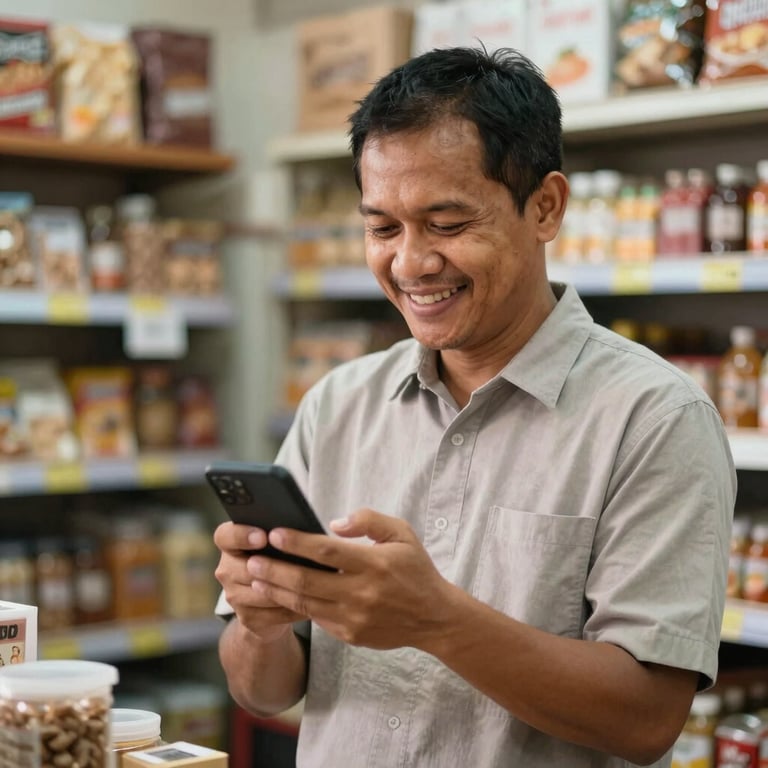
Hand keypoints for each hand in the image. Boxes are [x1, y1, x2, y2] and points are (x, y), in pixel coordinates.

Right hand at [213, 521, 306, 641]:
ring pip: (262, 593)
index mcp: (230, 544)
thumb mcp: (277, 543)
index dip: (241, 535)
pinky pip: (272, 613)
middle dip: (273, 568)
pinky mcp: (246, 617)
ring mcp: (234, 596)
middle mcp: (226, 569)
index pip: (225, 536)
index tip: (263, 536)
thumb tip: (301, 530)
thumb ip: (280, 536)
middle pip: (245, 568)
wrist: (272, 599)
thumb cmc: (280, 558)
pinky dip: (294, 608)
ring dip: (288, 589)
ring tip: (314, 584)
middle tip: (299, 565)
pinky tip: (313, 602)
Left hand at [246, 509, 459, 650]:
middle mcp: (361, 593)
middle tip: (251, 558)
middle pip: (307, 581)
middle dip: (275, 568)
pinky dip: (293, 606)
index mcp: (374, 564)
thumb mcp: (401, 533)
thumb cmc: (415, 570)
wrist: (433, 617)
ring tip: (255, 576)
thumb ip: (369, 520)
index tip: (274, 533)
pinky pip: (315, 618)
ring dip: (277, 589)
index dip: (297, 542)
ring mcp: (354, 617)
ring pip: (305, 603)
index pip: (326, 552)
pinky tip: (278, 594)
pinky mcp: (350, 634)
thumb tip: (335, 523)